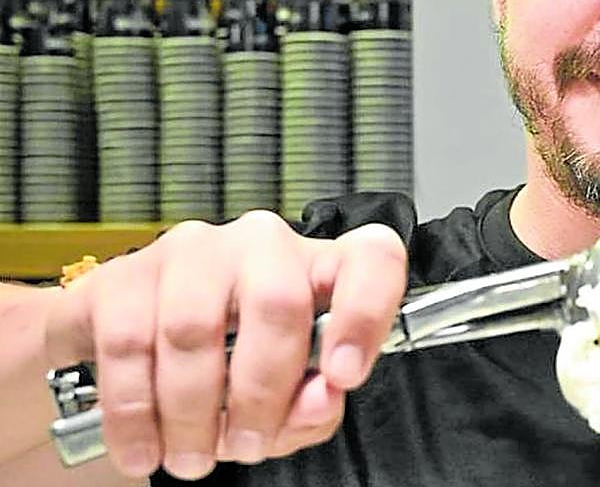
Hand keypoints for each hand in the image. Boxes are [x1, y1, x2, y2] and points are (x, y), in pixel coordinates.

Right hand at [43, 210, 407, 479]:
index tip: (343, 376)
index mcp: (320, 267)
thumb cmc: (230, 365)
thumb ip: (314, 403)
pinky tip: (146, 446)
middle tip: (246, 444)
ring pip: (195, 328)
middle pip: (277, 304)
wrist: (133, 346)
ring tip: (191, 456)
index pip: (372, 258)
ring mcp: (193, 252)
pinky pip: (130, 345)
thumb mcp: (287, 395)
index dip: (366, 313)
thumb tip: (320, 399)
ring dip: (193, 412)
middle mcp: (263, 245)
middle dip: (261, 392)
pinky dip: (135, 413)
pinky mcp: (127, 276)